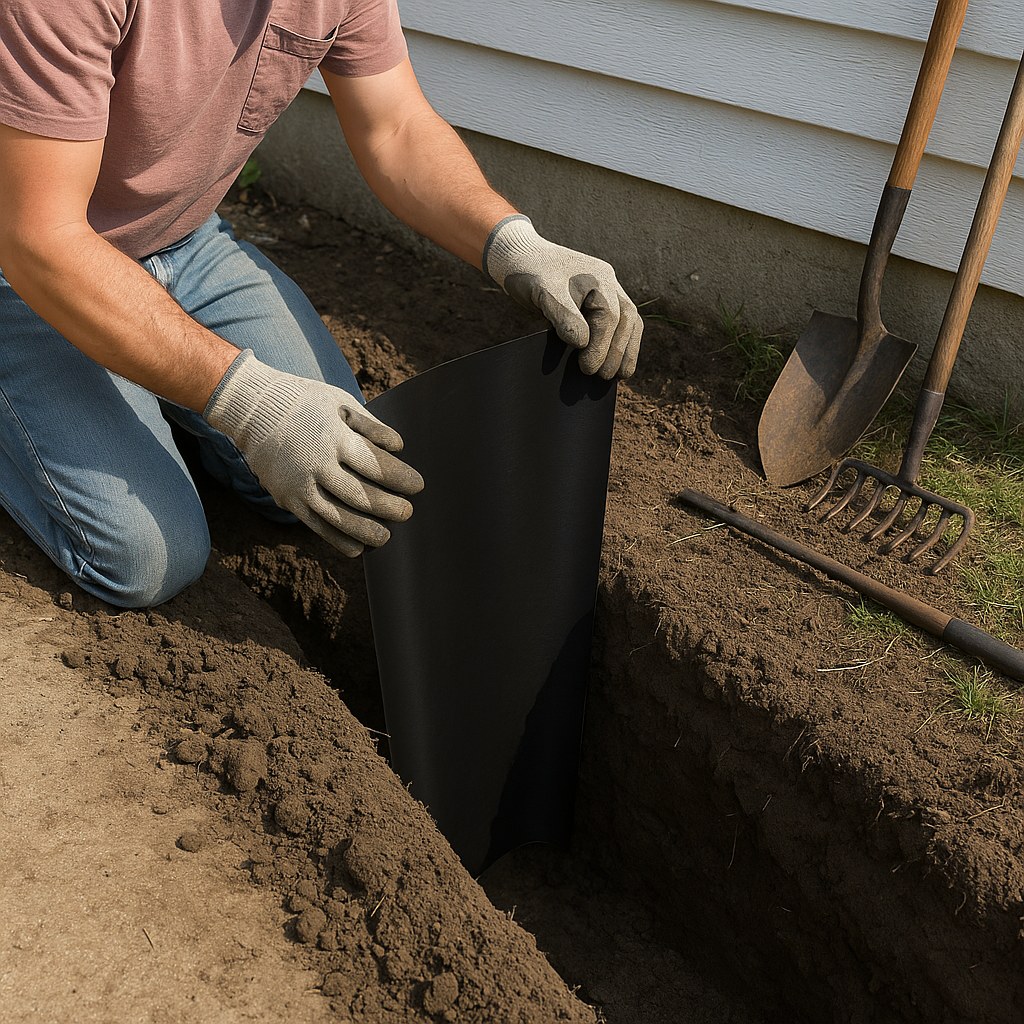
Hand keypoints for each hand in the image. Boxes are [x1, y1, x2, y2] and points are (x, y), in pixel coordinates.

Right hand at [204, 350, 423, 555]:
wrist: (253, 409)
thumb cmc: (306, 402)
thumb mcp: (340, 402)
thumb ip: (371, 425)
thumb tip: (398, 447)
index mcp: (334, 437)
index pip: (375, 465)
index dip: (400, 478)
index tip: (417, 486)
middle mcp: (316, 463)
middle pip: (360, 495)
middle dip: (388, 508)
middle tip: (407, 513)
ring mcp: (299, 484)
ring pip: (338, 517)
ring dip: (366, 531)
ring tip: (385, 537)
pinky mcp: (287, 498)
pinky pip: (316, 525)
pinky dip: (338, 539)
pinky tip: (357, 548)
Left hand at [483, 215, 641, 378]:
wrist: (519, 259)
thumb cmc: (529, 273)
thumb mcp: (544, 293)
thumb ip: (564, 316)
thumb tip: (582, 344)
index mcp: (599, 277)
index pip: (610, 316)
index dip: (602, 346)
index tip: (588, 368)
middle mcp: (608, 283)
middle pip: (627, 320)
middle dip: (618, 351)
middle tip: (603, 377)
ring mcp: (606, 292)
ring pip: (629, 322)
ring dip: (626, 350)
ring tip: (619, 376)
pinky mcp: (597, 303)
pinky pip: (617, 325)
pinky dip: (619, 344)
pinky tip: (613, 362)